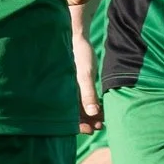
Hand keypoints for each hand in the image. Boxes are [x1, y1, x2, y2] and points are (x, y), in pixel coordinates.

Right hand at [70, 7, 103, 131]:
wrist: (76, 34)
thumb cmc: (79, 53)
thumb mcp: (85, 73)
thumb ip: (88, 92)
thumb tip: (93, 112)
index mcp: (61, 92)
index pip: (66, 115)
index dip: (78, 124)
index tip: (90, 129)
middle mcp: (63, 91)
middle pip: (72, 113)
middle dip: (85, 121)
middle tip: (99, 126)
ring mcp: (68, 87)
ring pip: (77, 107)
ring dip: (89, 114)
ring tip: (102, 120)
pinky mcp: (75, 82)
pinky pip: (81, 99)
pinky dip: (90, 105)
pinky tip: (100, 108)